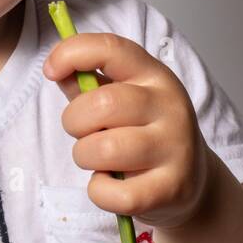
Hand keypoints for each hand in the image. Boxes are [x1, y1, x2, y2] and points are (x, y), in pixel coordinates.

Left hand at [43, 30, 214, 229]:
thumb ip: (87, 84)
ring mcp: (175, 147)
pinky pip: (114, 193)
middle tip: (83, 133)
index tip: (50, 70)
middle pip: (103, 104)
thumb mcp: (123, 100)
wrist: (191, 182)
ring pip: (104, 149)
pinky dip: (99, 192)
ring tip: (99, 160)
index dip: (72, 53)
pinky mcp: (172, 188)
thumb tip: (56, 67)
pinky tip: (111, 184)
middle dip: (74, 121)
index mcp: (154, 75)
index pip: (111, 48)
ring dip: (85, 157)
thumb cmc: (144, 134)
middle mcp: (169, 106)